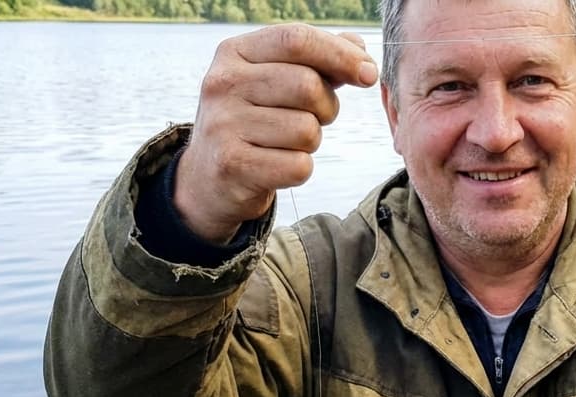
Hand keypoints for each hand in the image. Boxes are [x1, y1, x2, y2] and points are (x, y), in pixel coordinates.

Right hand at [174, 24, 378, 241]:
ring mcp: (224, 125)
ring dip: (311, 141)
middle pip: (308, 86)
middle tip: (315, 118)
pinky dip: (300, 169)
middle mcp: (223, 84)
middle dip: (328, 106)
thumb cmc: (253, 122)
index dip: (340, 54)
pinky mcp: (232, 166)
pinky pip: (298, 166)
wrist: (207, 179)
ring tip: (286, 143)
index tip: (368, 73)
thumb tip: (358, 46)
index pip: (296, 40)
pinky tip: (278, 165)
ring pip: (307, 130)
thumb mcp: (272, 80)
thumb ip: (315, 60)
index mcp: (234, 53)